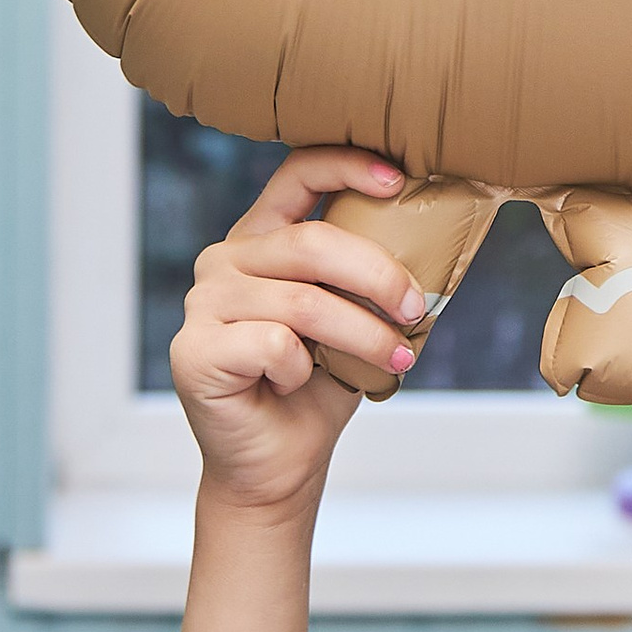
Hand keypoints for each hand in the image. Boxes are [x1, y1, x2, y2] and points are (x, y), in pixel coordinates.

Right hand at [171, 148, 422, 519]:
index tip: (399, 181)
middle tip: (418, 308)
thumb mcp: (352, 318)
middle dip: (379, 276)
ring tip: (396, 358)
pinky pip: (272, 345)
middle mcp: (224, 261)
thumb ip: (365, 278)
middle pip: (311, 243)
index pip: (296, 175)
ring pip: (302, 302)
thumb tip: (438, 242)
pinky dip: (303, 370)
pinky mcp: (193, 351)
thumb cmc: (318, 387)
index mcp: (260, 239)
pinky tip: (296, 385)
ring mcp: (203, 304)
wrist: (279, 464)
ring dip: (363, 334)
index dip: (348, 166)